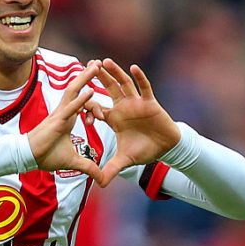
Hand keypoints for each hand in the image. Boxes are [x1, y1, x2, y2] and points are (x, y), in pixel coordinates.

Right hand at [28, 61, 104, 183]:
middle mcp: (65, 111)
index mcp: (69, 117)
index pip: (84, 103)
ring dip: (85, 78)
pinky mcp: (58, 120)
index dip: (94, 102)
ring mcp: (61, 113)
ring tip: (97, 66)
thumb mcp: (74, 161)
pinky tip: (91, 90)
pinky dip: (81, 100)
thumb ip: (89, 167)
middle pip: (78, 88)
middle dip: (88, 76)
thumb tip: (102, 178)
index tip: (104, 111)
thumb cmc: (47, 155)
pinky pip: (71, 107)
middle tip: (99, 63)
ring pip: (74, 91)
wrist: (30, 158)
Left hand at [85, 59, 179, 186]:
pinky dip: (139, 78)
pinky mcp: (150, 102)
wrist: (165, 147)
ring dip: (115, 73)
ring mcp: (136, 102)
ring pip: (124, 84)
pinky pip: (144, 87)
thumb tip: (100, 184)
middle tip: (86, 65)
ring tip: (104, 61)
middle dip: (98, 77)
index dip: (88, 107)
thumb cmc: (144, 150)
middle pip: (108, 89)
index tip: (79, 106)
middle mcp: (123, 107)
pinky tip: (133, 67)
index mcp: (114, 117)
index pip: (97, 107)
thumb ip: (111, 169)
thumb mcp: (125, 160)